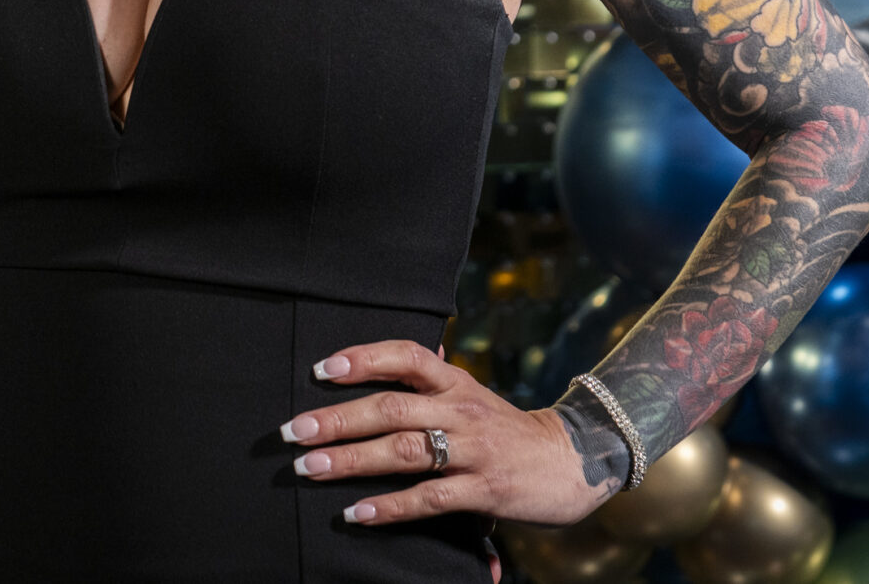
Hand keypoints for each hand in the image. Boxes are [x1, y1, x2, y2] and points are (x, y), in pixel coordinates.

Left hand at [280, 339, 607, 528]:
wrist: (574, 461)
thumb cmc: (510, 429)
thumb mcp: (474, 395)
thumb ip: (437, 377)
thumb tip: (399, 355)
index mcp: (457, 382)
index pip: (408, 356)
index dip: (364, 358)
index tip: (322, 369)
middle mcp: (461, 410)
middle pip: (392, 407)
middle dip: (337, 419)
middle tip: (295, 431)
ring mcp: (472, 451)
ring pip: (403, 451)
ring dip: (350, 461)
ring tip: (309, 469)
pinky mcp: (483, 491)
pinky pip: (427, 499)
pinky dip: (388, 507)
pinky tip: (355, 513)